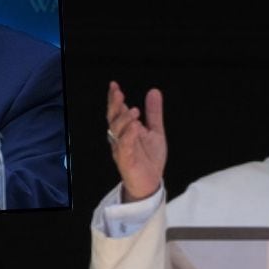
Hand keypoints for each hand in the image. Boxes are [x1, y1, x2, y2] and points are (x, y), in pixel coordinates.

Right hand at [106, 81, 165, 201]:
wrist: (151, 182)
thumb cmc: (149, 159)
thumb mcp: (155, 131)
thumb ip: (154, 113)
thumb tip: (154, 91)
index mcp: (125, 130)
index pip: (117, 111)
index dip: (114, 99)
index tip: (114, 86)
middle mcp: (120, 138)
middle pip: (113, 119)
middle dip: (115, 106)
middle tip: (120, 94)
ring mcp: (121, 149)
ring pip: (117, 132)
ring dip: (124, 120)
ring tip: (134, 111)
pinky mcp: (126, 161)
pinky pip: (124, 148)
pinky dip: (129, 137)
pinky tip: (135, 128)